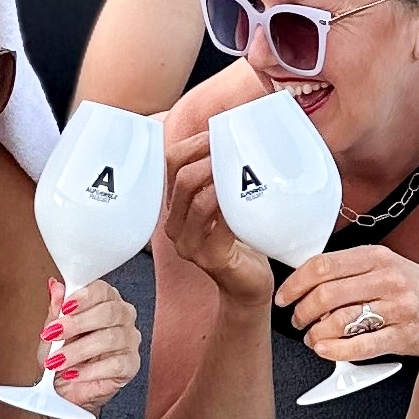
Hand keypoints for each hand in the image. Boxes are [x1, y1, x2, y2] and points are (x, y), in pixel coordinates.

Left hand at [35, 276, 140, 417]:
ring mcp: (130, 341)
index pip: (102, 290)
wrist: (65, 389)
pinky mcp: (131, 365)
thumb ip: (57, 309)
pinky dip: (90, 370)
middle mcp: (122, 317)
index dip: (84, 297)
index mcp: (105, 301)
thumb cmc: (62, 355)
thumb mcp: (53, 331)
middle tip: (53, 334)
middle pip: (109, 312)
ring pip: (110, 339)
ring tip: (56, 360)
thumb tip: (56, 286)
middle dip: (77, 323)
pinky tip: (74, 374)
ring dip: (78, 350)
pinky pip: (115, 364)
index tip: (64, 307)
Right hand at [162, 129, 273, 304]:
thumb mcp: (221, 207)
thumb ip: (217, 180)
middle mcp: (175, 226)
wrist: (246, 286)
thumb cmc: (237, 242)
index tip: (215, 131)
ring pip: (199, 202)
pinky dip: (235, 207)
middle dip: (208, 159)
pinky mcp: (211, 258)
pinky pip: (221, 225)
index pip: (169, 164)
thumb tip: (231, 136)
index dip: (191, 144)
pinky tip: (249, 196)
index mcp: (174, 208)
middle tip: (233, 148)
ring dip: (221, 181)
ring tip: (242, 168)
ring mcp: (190, 245)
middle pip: (182, 181)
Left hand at [276, 245, 418, 366]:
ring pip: (341, 320)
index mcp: (377, 257)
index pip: (324, 265)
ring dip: (316, 333)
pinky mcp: (404, 336)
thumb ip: (351, 269)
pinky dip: (336, 350)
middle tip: (298, 320)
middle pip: (327, 294)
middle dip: (303, 311)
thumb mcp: (387, 266)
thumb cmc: (414, 289)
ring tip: (312, 337)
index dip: (296, 283)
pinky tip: (324, 350)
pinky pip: (362, 345)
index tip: (285, 296)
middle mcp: (388, 279)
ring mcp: (398, 308)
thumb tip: (306, 279)